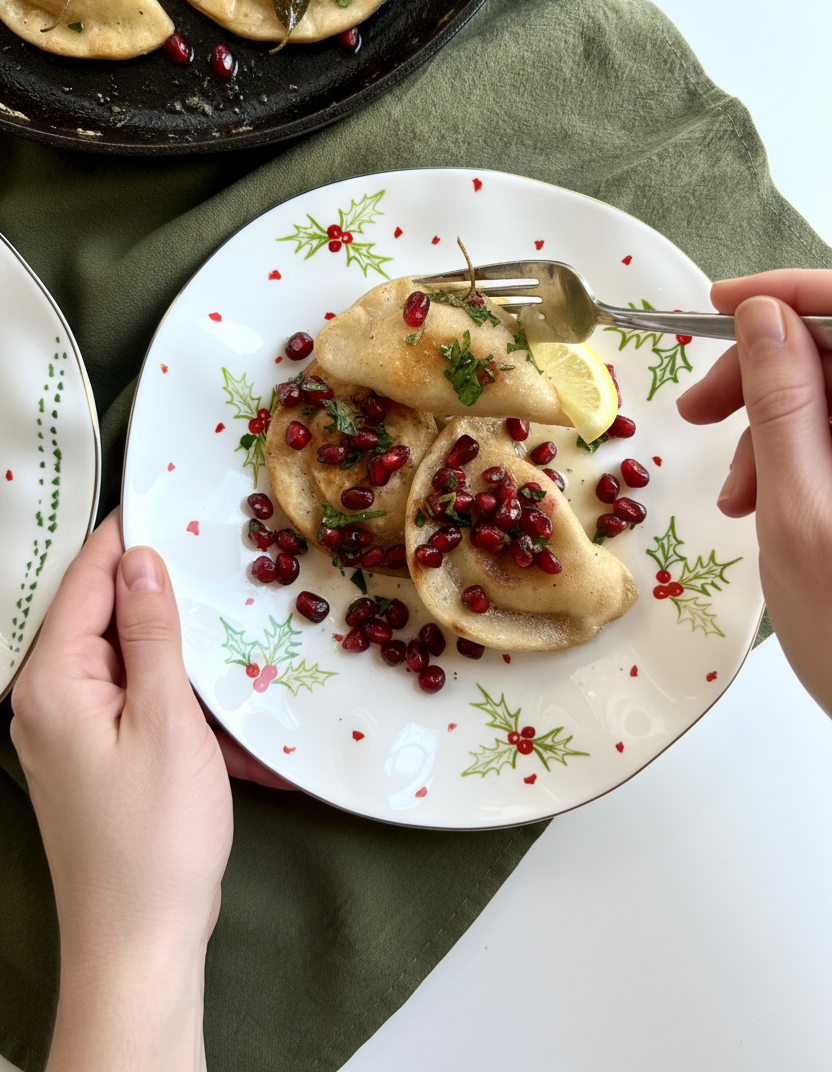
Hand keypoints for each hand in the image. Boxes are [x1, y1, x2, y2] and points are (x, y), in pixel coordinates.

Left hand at [11, 510, 233, 1069]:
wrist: (139, 944)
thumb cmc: (156, 836)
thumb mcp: (167, 721)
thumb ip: (153, 633)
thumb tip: (142, 557)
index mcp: (52, 681)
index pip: (86, 580)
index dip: (128, 534)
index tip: (174, 493)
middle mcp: (46, 698)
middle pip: (103, 615)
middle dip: (160, 589)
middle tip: (222, 557)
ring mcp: (67, 730)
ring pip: (125, 656)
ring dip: (175, 644)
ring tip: (233, 621)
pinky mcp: (92, 756)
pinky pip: (133, 698)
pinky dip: (174, 691)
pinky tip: (221, 695)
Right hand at [677, 270, 831, 715]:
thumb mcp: (799, 512)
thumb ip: (785, 404)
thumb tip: (765, 315)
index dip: (791, 291)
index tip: (722, 305)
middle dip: (766, 369)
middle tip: (699, 409)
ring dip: (772, 424)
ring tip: (731, 490)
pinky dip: (794, 455)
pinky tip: (759, 499)